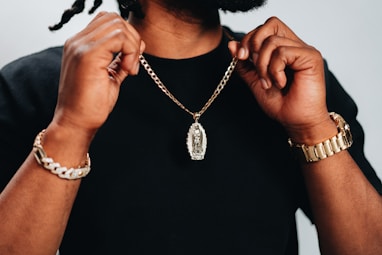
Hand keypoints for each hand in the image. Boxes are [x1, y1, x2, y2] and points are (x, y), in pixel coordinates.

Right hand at [53, 12, 144, 135]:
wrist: (76, 123)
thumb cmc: (90, 104)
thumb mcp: (111, 76)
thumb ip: (122, 59)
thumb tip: (138, 45)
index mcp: (80, 45)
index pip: (108, 22)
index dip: (127, 37)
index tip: (132, 61)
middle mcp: (77, 41)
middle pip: (114, 18)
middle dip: (132, 38)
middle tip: (133, 64)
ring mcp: (80, 46)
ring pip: (118, 25)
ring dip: (132, 46)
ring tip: (130, 69)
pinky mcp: (87, 55)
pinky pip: (119, 37)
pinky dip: (131, 52)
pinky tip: (129, 70)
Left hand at [229, 17, 334, 140]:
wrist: (295, 121)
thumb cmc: (280, 104)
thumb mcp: (254, 81)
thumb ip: (244, 63)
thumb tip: (232, 44)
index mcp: (283, 48)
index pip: (264, 28)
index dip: (249, 39)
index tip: (241, 57)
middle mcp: (295, 46)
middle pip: (271, 24)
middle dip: (254, 45)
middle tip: (254, 67)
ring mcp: (304, 50)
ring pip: (273, 42)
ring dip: (264, 66)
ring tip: (269, 83)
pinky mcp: (311, 57)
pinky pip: (283, 53)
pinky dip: (275, 70)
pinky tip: (280, 83)